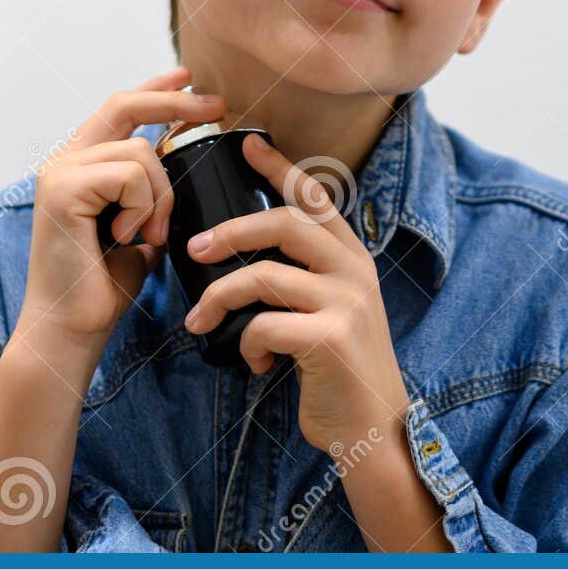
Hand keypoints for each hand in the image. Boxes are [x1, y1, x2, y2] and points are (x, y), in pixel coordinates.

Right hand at [18, 66, 226, 364]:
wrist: (73, 327)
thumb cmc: (104, 285)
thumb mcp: (141, 229)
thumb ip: (152, 196)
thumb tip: (189, 168)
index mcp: (83, 165)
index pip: (121, 109)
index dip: (156, 89)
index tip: (190, 77)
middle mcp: (65, 161)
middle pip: (125, 105)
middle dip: (175, 102)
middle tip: (218, 106)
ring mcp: (59, 172)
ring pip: (141, 152)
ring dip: (161, 195)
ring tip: (148, 235)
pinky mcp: (62, 189)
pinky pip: (130, 175)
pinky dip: (144, 208)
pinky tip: (127, 238)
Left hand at [182, 133, 410, 453]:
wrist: (373, 426)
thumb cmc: (339, 368)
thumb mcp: (329, 309)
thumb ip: (301, 277)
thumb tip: (240, 256)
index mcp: (352, 256)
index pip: (315, 197)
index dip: (281, 166)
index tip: (247, 142)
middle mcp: (353, 270)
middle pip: (284, 223)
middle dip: (231, 230)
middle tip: (194, 246)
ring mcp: (346, 301)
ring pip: (264, 275)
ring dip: (220, 297)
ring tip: (199, 321)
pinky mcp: (330, 337)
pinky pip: (264, 325)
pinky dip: (246, 344)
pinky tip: (252, 365)